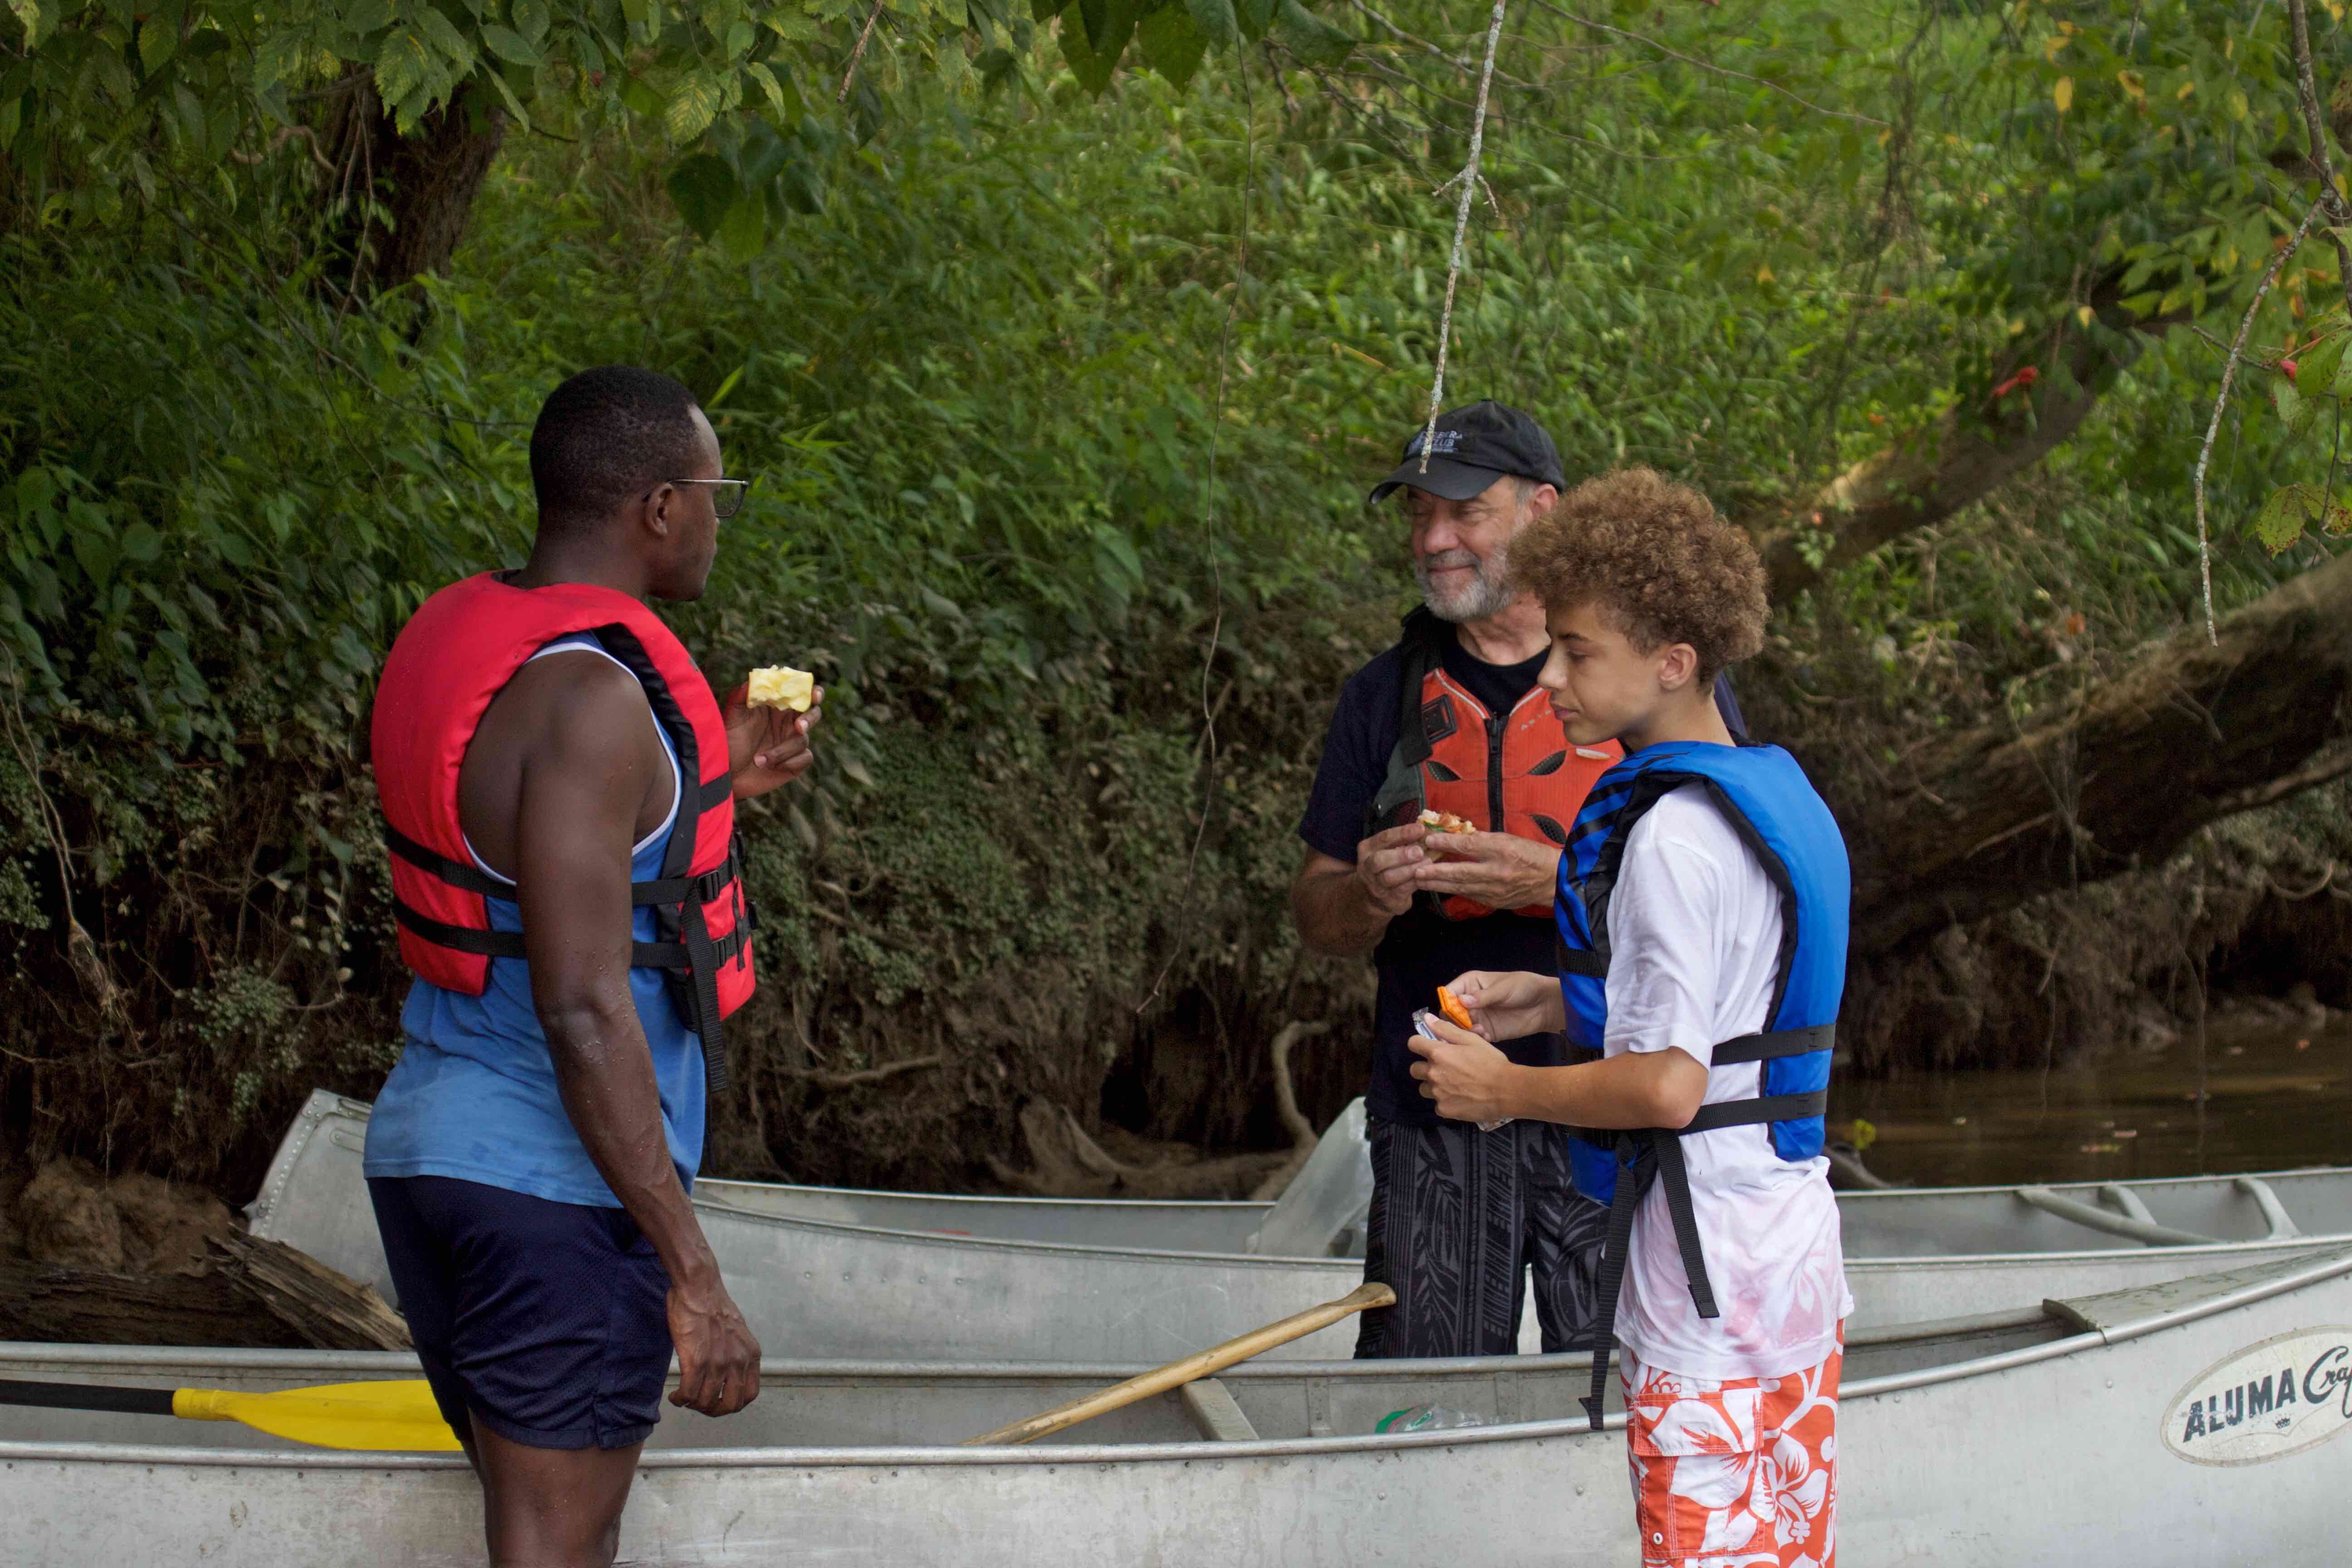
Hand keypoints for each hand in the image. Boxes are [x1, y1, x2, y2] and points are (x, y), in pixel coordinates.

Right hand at [667, 1269, 761, 1416]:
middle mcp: (738, 1361)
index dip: (732, 1404)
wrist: (698, 1288)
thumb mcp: (737, 1332)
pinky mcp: (696, 1361)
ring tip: (684, 1397)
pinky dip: (680, 1399)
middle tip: (700, 1404)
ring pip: (706, 1402)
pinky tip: (675, 1395)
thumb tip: (728, 1372)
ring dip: (693, 1404)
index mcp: (751, 1354)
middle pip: (730, 1405)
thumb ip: (736, 1353)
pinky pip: (689, 1393)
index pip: (749, 1394)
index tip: (719, 1401)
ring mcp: (718, 1363)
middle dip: (713, 1410)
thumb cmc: (713, 1306)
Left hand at [721, 680, 822, 800]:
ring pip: (803, 740)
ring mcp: (792, 742)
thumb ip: (740, 696)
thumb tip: (751, 681)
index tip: (814, 695)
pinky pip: (804, 758)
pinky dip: (788, 762)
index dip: (813, 692)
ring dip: (781, 751)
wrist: (725, 773)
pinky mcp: (794, 762)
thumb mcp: (731, 716)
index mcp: (777, 706)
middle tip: (798, 727)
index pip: (801, 693)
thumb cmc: (728, 740)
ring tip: (758, 760)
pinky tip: (768, 766)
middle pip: (813, 713)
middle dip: (809, 718)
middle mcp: (787, 722)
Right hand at [1352, 822, 1430, 918]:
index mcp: (1368, 849)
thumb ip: (1402, 841)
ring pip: (1390, 877)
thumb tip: (1426, 829)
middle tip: (1419, 851)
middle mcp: (1367, 867)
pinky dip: (1415, 882)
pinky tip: (1427, 875)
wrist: (1373, 896)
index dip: (1402, 833)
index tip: (1420, 829)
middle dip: (1400, 855)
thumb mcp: (1387, 850)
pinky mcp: (1388, 899)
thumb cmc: (1386, 866)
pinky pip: (1402, 890)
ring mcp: (1376, 885)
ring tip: (1427, 862)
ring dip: (1410, 869)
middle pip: (1379, 860)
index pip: (1383, 838)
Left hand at [1405, 1013, 1523, 1124]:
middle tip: (1443, 1068)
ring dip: (1433, 1085)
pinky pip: (1437, 1104)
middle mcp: (1433, 1073)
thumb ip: (1446, 1029)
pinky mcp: (1444, 1110)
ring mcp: (1437, 1093)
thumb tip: (1427, 1018)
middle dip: (1425, 1067)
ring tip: (1452, 1085)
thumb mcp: (1471, 1040)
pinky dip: (1445, 1101)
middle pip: (1415, 1069)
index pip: (1413, 1044)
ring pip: (1424, 1088)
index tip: (1429, 1047)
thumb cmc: (1491, 1062)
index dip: (1420, 1044)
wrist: (1506, 1091)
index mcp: (1438, 1053)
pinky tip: (1460, 1098)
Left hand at [1409, 830, 1561, 911]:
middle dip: (1436, 871)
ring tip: (1418, 879)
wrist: (1552, 880)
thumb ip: (1482, 838)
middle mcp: (1497, 872)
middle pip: (1461, 872)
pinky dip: (1451, 890)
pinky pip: (1468, 894)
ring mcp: (1495, 890)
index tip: (1430, 840)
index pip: (1470, 847)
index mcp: (1503, 851)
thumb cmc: (1530, 853)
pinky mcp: (1493, 901)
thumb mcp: (1508, 838)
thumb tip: (1456, 834)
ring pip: (1461, 887)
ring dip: (1437, 884)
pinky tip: (1436, 887)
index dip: (1448, 844)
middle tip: (1415, 869)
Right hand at [1444, 969, 1564, 1041]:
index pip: (1450, 992)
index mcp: (1471, 984)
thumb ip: (1483, 996)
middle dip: (1454, 1019)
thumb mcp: (1503, 988)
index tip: (1452, 1010)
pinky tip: (1486, 1034)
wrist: (1544, 1005)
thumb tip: (1461, 1000)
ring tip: (1478, 1029)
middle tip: (1464, 1024)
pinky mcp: (1486, 1031)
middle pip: (1451, 1012)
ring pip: (1460, 1027)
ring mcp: (1478, 1017)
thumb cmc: (1523, 987)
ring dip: (1465, 1030)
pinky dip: (1476, 1038)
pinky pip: (1474, 1037)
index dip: (1448, 1001)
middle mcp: (1470, 1001)